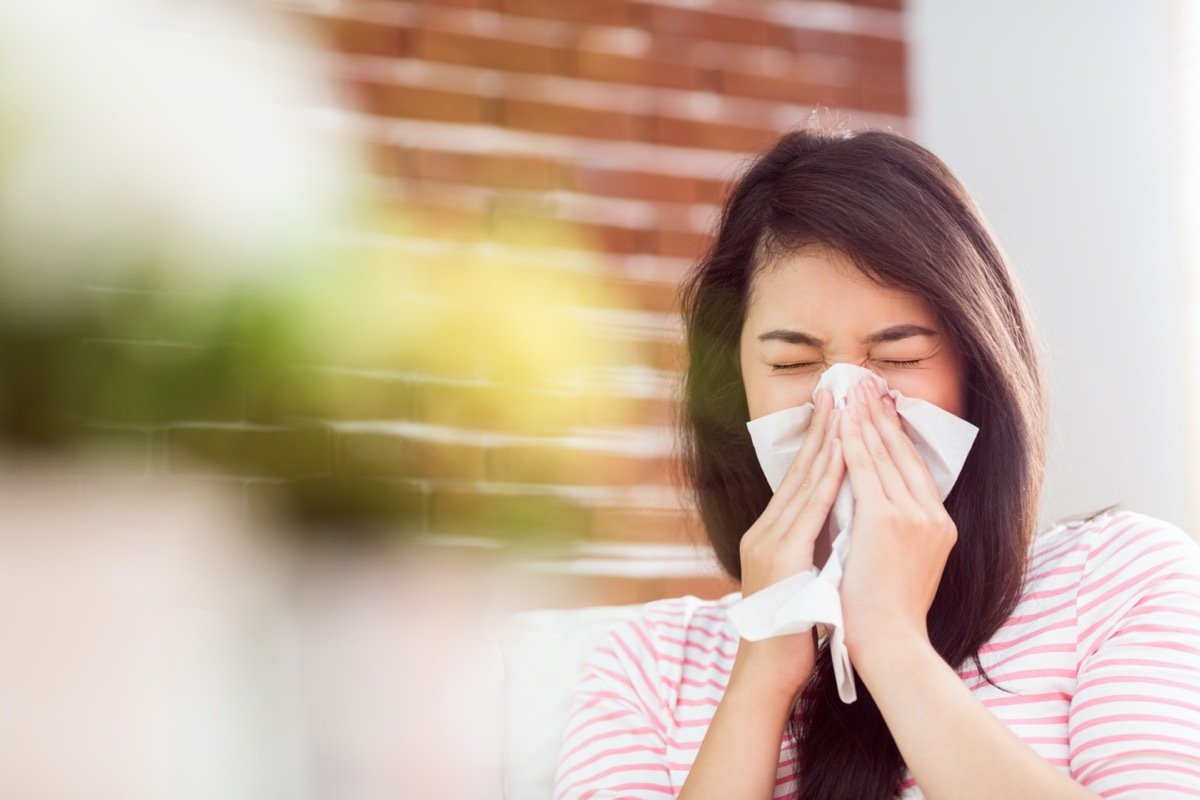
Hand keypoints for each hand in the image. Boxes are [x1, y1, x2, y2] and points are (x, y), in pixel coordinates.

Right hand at [734, 388, 845, 698]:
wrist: (769, 670)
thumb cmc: (789, 631)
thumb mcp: (798, 578)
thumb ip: (809, 548)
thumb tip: (836, 524)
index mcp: (770, 534)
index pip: (799, 478)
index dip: (818, 442)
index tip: (836, 410)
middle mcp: (765, 531)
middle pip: (798, 470)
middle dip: (822, 428)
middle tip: (837, 389)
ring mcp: (771, 542)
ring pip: (804, 482)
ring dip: (826, 441)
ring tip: (843, 406)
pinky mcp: (782, 557)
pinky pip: (811, 510)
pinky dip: (828, 478)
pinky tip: (844, 454)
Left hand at [837, 377, 956, 665]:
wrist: (890, 644)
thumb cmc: (886, 614)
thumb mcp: (902, 564)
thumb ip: (896, 533)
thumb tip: (873, 509)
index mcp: (937, 526)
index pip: (913, 469)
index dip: (894, 436)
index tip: (879, 408)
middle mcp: (933, 516)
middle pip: (903, 453)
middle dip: (881, 416)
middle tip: (865, 383)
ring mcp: (914, 516)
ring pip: (885, 455)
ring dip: (865, 419)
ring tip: (852, 389)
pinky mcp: (889, 520)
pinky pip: (867, 470)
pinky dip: (854, 442)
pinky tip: (841, 420)